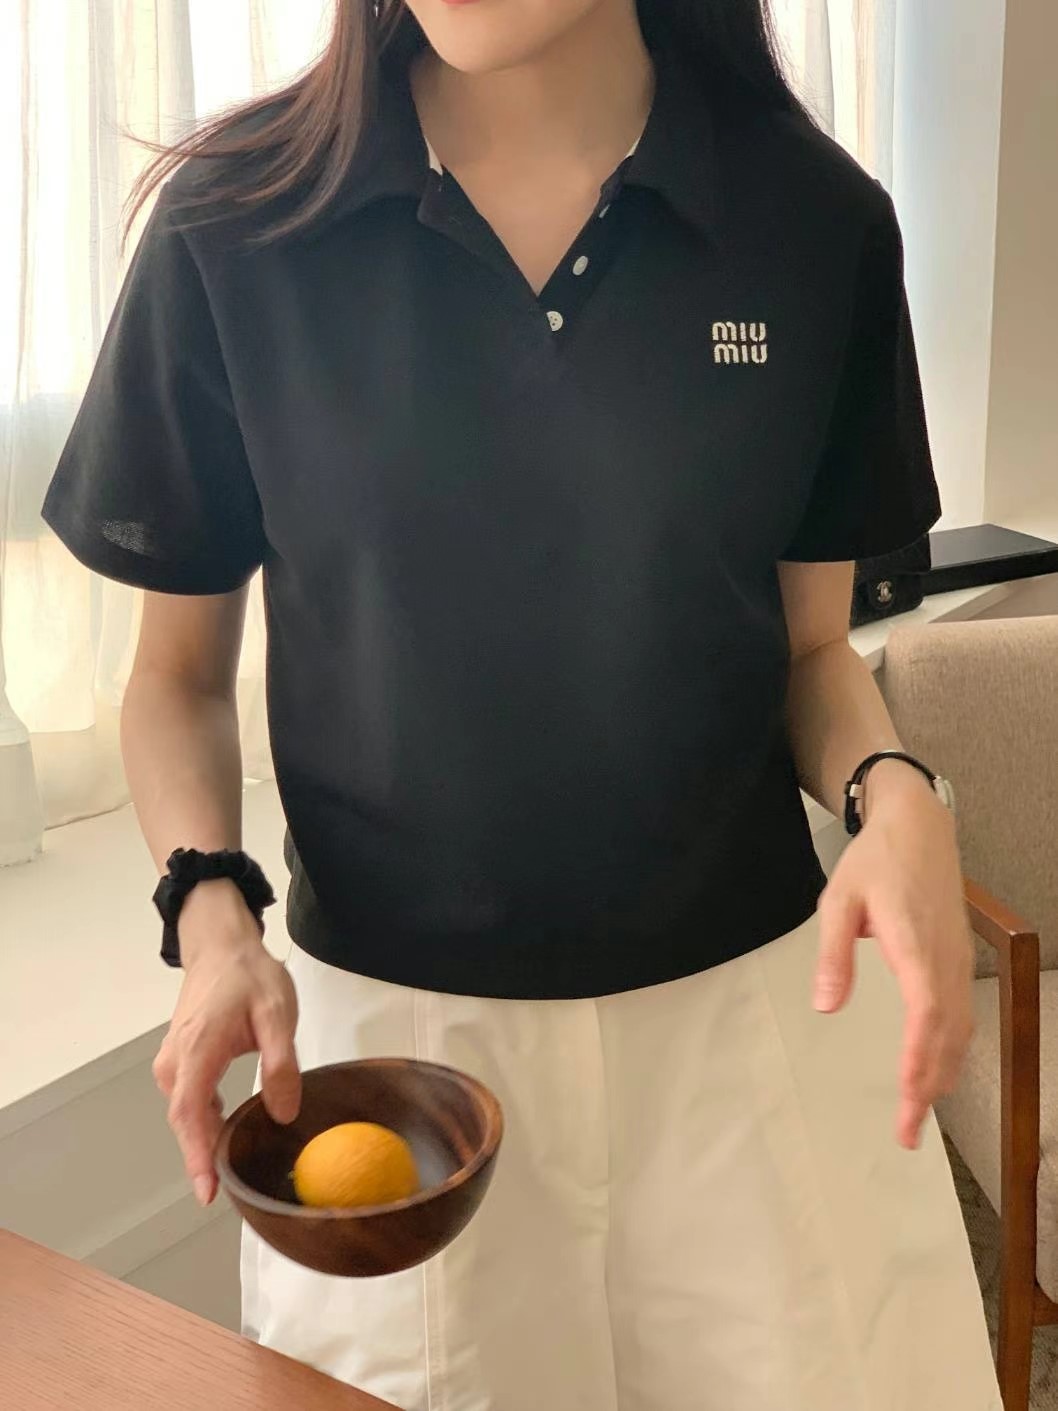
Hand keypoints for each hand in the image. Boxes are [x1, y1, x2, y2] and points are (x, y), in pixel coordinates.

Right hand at [152, 879, 300, 1204]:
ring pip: (184, 1110)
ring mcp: (173, 1059)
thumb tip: (284, 1114)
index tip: (207, 1192)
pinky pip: (186, 1097)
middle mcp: (176, 1060)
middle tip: (222, 1193)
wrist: (221, 946)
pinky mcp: (179, 1057)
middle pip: (184, 1119)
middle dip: (199, 1157)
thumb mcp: (277, 1014)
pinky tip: (224, 1129)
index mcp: (198, 1051)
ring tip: (227, 1168)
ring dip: (200, 1138)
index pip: (191, 1114)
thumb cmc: (249, 977)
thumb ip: (281, 1064)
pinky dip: (201, 1118)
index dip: (198, 1156)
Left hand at [813, 762, 973, 1149]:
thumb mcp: (838, 899)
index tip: (908, 1099)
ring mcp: (957, 960)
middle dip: (928, 1088)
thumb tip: (825, 1007)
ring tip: (918, 1115)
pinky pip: (962, 1015)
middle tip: (906, 1134)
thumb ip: (832, 953)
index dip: (919, 1060)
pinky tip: (937, 1071)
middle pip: (946, 1035)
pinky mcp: (959, 959)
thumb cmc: (874, 861)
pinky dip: (951, 1050)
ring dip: (942, 1074)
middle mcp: (945, 959)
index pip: (925, 1014)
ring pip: (959, 1029)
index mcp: (913, 944)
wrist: (918, 826)